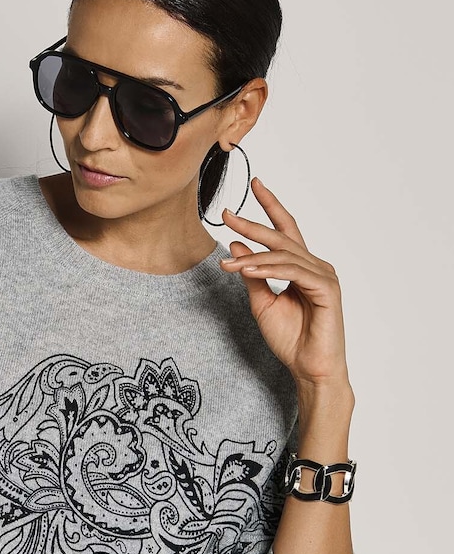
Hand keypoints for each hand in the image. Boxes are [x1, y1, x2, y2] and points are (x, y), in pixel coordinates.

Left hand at [217, 177, 351, 391]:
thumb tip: (236, 248)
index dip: (270, 206)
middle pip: (282, 238)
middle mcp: (315, 266)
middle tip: (227, 214)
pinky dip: (269, 270)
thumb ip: (252, 276)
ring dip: (253, 257)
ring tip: (227, 264)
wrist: (309, 368)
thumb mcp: (262, 304)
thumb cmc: (291, 339)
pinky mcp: (326, 290)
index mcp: (302, 267)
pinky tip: (249, 270)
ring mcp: (323, 276)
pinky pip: (294, 273)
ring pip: (284, 256)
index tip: (254, 185)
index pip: (285, 230)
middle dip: (253, 224)